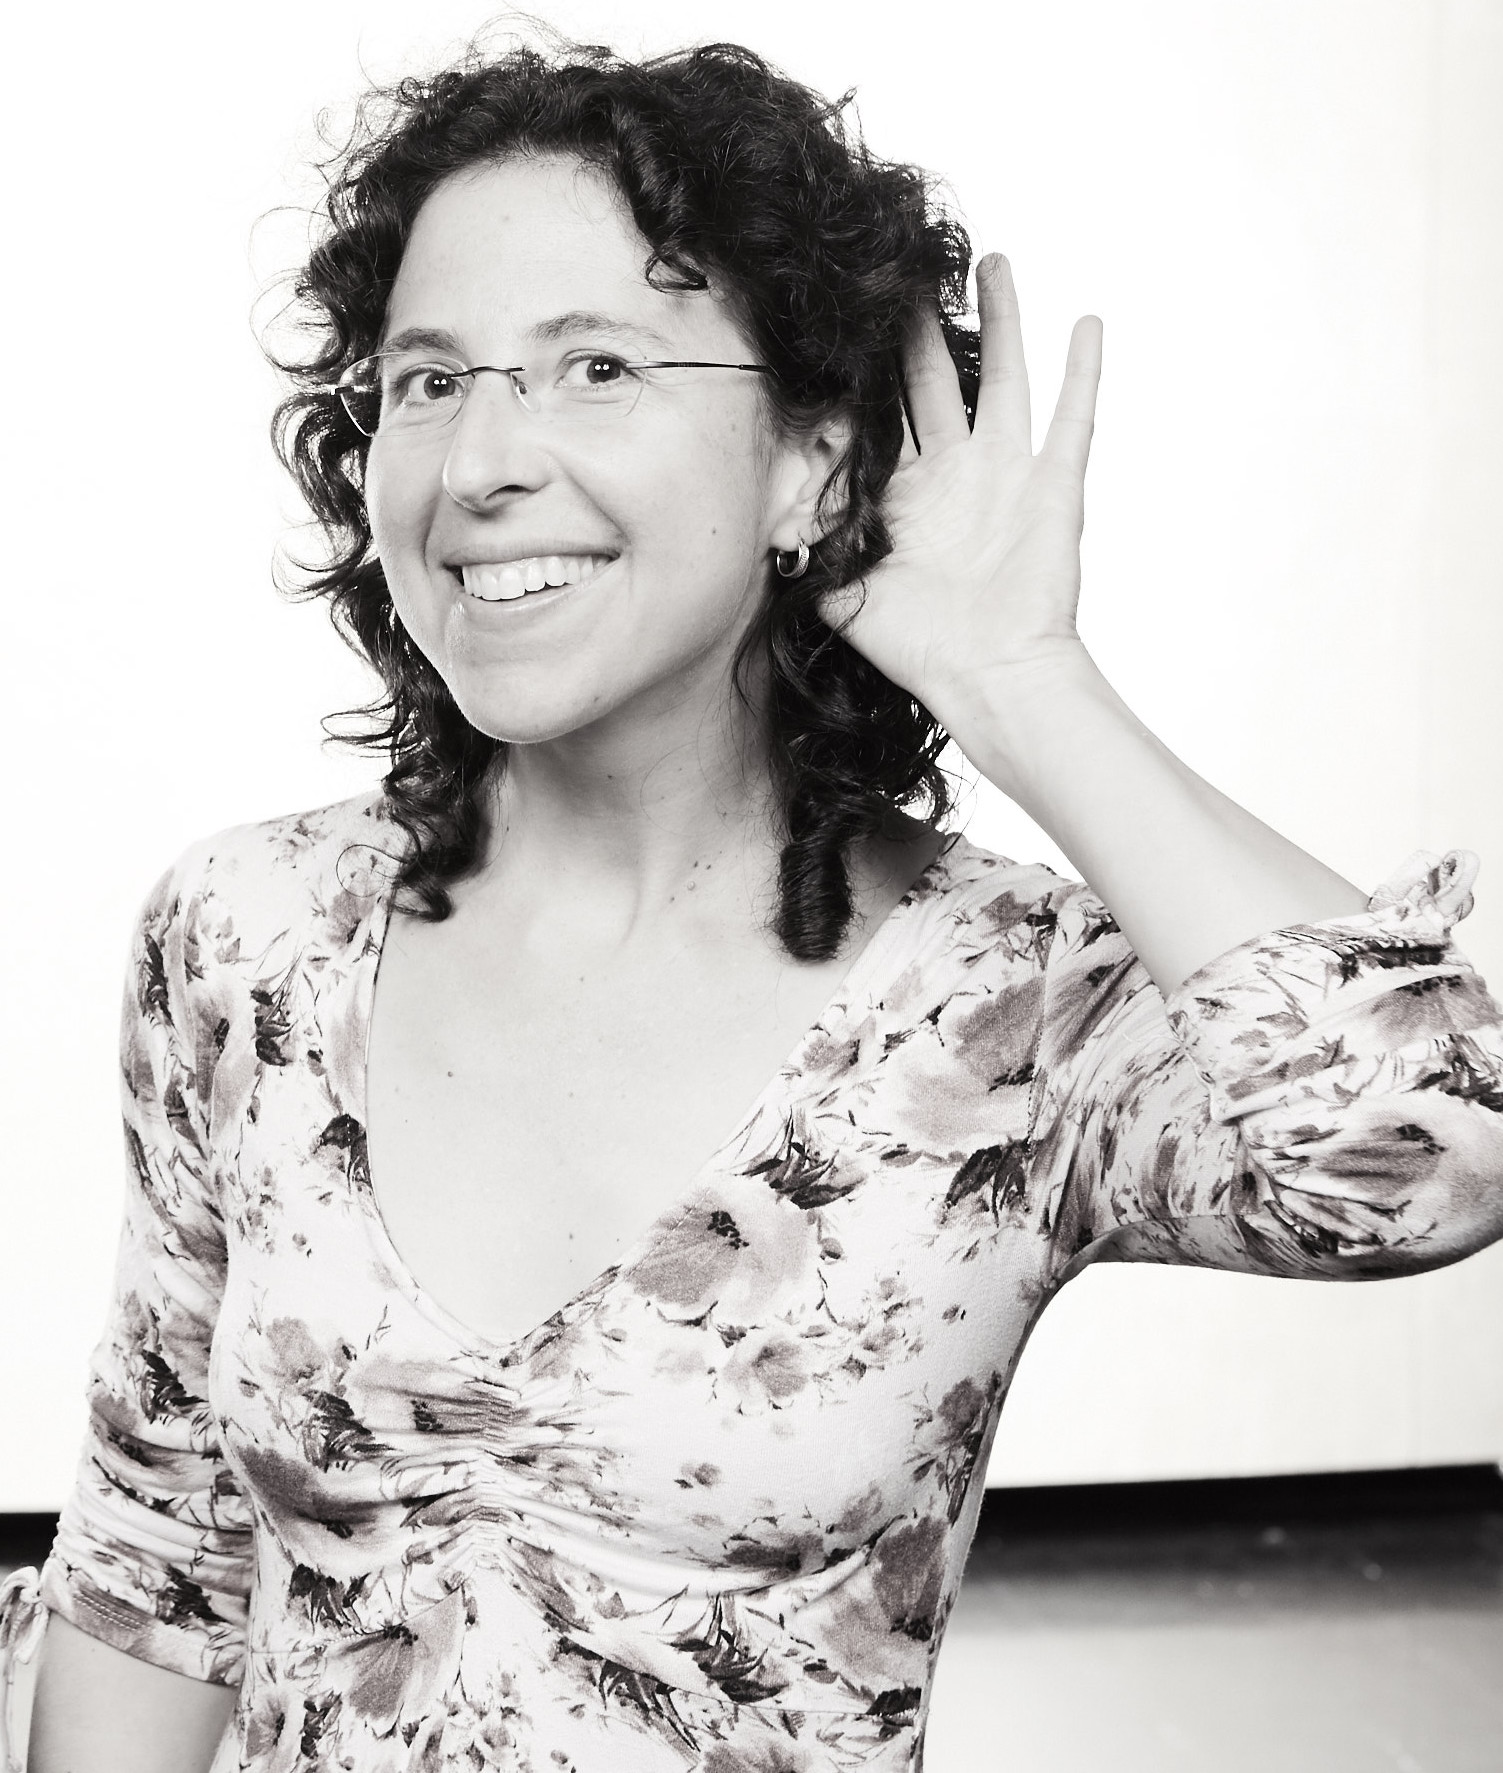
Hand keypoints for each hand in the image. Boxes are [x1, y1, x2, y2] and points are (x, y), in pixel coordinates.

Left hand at [816, 255, 1102, 730]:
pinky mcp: (1054, 487)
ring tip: (991, 260)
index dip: (863, 369)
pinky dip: (1084, 371)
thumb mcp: (841, 592)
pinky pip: (1073, 418)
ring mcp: (1007, 475)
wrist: (989, 679)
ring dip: (1001, 320)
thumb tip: (760, 511)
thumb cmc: (920, 648)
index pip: (880, 414)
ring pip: (1004, 377)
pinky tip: (1087, 321)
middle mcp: (955, 475)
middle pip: (934, 379)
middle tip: (905, 264)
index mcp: (904, 495)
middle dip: (919, 325)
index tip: (843, 314)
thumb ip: (805, 547)